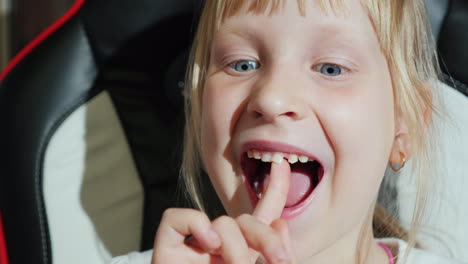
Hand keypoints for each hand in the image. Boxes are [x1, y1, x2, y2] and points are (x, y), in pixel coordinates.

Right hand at [151, 161, 294, 263]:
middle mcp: (219, 246)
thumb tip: (283, 222)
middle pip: (247, 219)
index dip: (275, 188)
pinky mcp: (166, 247)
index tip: (283, 164)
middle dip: (267, 238)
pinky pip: (179, 217)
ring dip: (236, 248)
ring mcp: (193, 246)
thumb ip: (274, 254)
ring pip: (222, 222)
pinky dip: (196, 226)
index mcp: (243, 254)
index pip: (261, 217)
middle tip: (279, 263)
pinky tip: (207, 247)